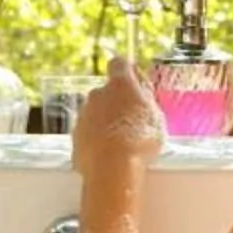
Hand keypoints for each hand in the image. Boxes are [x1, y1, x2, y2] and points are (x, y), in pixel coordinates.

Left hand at [74, 56, 166, 173]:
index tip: (138, 86)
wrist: (112, 169)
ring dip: (107, 123)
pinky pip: (89, 134)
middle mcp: (97, 94)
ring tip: (123, 145)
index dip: (129, 72)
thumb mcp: (156, 117)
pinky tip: (110, 156)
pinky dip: (97, 141)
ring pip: (96, 114)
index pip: (120, 64)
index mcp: (119, 84)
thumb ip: (146, 101)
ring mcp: (83, 115)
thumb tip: (141, 96)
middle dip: (118, 103)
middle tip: (134, 122)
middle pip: (107, 92)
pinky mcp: (75, 137)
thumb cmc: (139, 140)